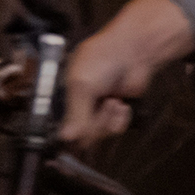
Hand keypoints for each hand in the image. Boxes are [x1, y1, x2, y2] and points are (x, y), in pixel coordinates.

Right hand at [60, 0, 194, 144]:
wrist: (133, 53)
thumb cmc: (103, 59)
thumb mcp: (82, 86)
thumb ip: (75, 114)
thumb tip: (65, 137)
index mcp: (64, 95)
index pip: (60, 125)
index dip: (68, 135)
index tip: (74, 141)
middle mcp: (79, 104)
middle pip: (81, 133)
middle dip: (94, 123)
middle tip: (101, 105)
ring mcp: (97, 109)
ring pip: (98, 133)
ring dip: (108, 119)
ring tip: (113, 102)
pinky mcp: (114, 112)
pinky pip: (113, 129)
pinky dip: (119, 119)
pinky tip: (121, 105)